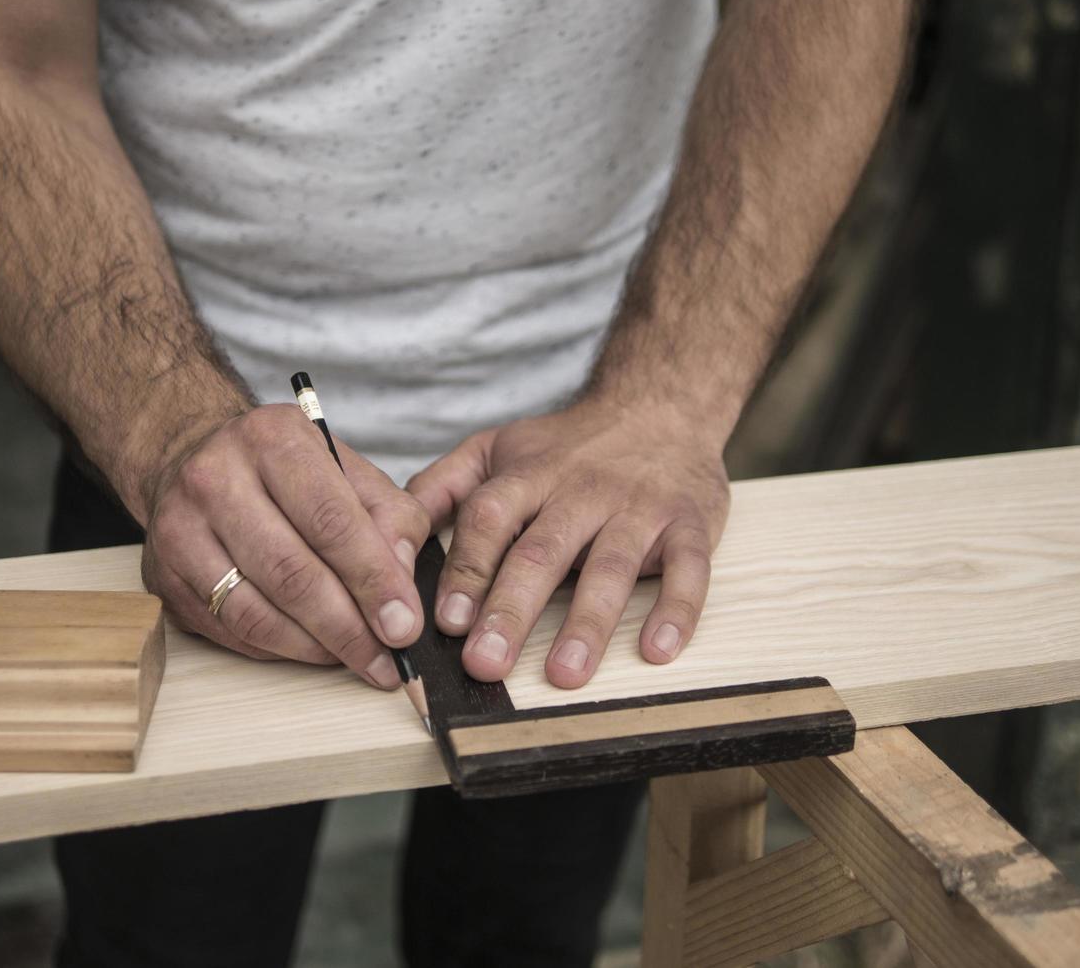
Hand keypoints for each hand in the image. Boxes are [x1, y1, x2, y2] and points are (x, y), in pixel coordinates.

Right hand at [139, 404, 430, 687]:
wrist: (193, 457)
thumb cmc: (286, 471)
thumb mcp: (349, 470)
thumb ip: (391, 518)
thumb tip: (402, 585)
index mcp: (273, 440)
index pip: (331, 521)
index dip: (373, 580)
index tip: (404, 625)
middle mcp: (216, 478)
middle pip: (291, 573)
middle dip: (348, 628)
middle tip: (387, 660)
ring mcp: (180, 529)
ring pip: (255, 612)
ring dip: (314, 648)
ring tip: (356, 658)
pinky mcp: (162, 576)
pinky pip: (229, 630)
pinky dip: (278, 650)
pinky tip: (311, 648)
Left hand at [406, 399, 729, 687]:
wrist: (660, 405)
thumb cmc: (567, 446)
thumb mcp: (496, 449)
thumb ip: (442, 490)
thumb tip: (388, 540)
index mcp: (530, 475)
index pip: (491, 518)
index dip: (468, 569)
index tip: (448, 621)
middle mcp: (583, 490)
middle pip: (543, 551)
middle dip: (513, 609)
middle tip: (487, 663)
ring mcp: (640, 508)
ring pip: (613, 565)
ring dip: (588, 623)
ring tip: (566, 674)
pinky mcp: (691, 525)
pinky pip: (690, 570)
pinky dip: (676, 611)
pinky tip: (657, 651)